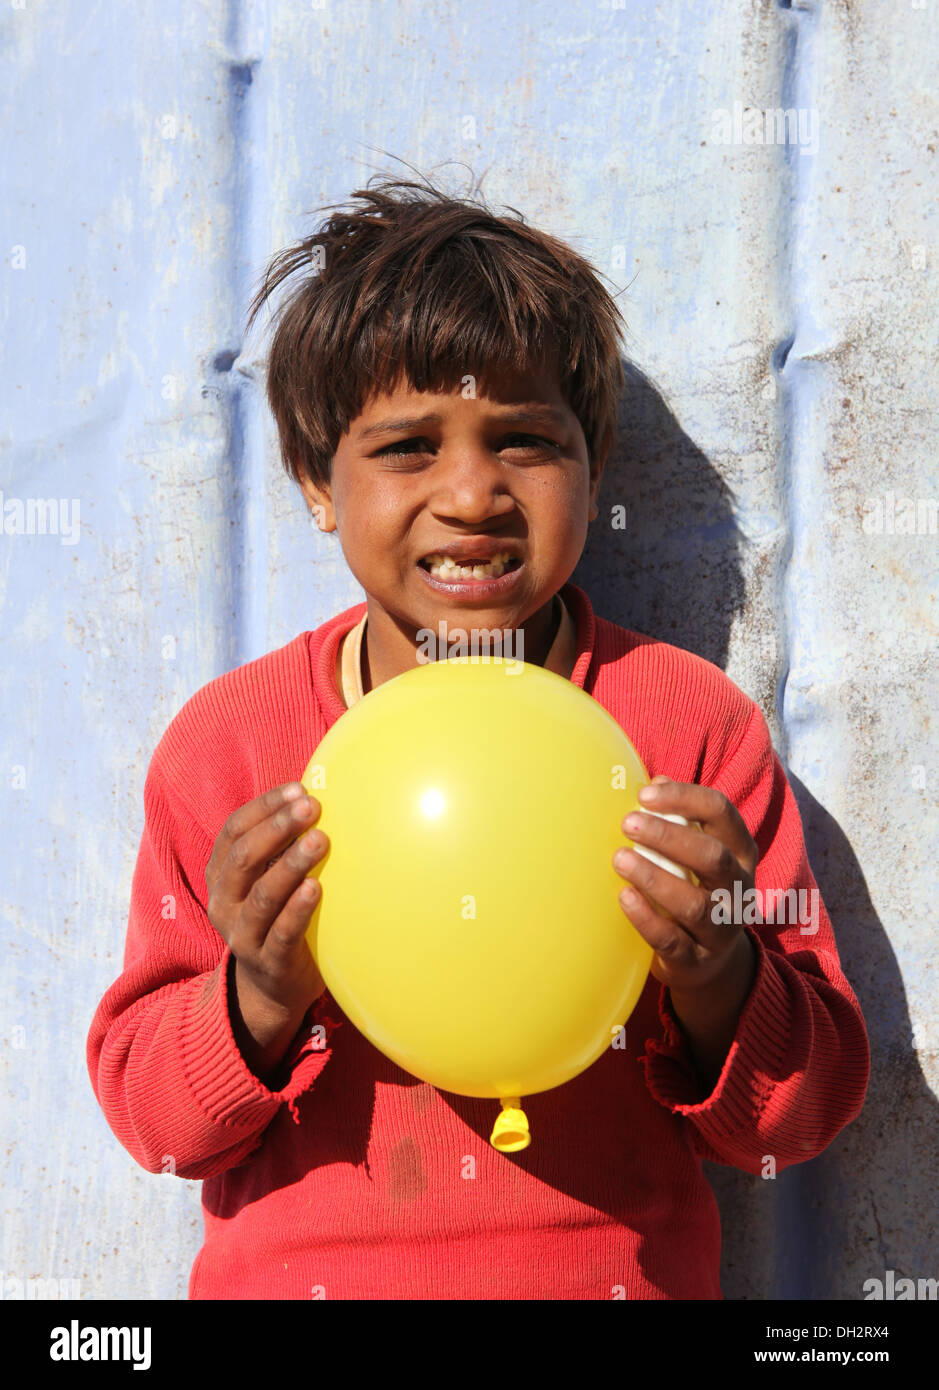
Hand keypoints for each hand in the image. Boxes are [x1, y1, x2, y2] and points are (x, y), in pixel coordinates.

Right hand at [205, 783, 329, 1076]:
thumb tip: (320, 797)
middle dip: (278, 827)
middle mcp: (224, 902)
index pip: (234, 830)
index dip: (264, 807)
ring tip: (320, 840)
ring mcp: (242, 934)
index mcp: (221, 874)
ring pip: (262, 894)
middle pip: (244, 858)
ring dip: (290, 863)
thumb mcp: (269, 879)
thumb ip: (282, 846)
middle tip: (312, 807)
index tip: (299, 789)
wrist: (272, 986)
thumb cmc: (278, 915)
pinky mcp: (268, 961)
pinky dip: (298, 909)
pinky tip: (317, 888)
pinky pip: (281, 933)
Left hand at [613, 775, 759, 1089]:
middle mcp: (738, 889)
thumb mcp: (695, 853)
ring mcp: (721, 929)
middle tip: (628, 822)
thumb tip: (651, 782)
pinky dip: (647, 919)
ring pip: (695, 904)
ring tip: (620, 858)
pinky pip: (673, 941)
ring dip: (655, 877)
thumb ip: (679, 820)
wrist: (710, 962)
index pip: (722, 814)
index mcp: (739, 852)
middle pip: (712, 857)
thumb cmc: (694, 888)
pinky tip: (623, 897)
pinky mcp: (697, 961)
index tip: (645, 793)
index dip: (686, 799)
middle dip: (669, 837)